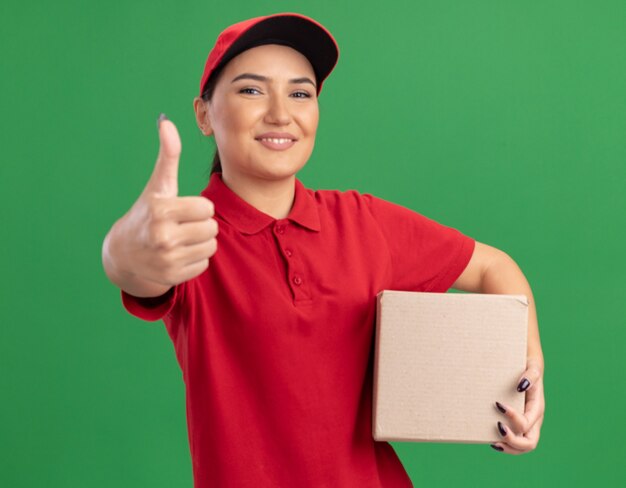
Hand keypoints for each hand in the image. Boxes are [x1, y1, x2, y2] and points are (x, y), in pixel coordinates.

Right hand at [102, 115, 217, 295]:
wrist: (123, 255)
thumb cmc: (147, 214)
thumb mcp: (157, 186)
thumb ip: (168, 156)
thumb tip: (166, 121)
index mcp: (161, 210)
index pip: (207, 208)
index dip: (198, 209)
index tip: (182, 210)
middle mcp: (162, 236)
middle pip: (212, 228)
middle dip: (201, 225)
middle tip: (182, 226)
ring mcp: (167, 258)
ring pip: (211, 247)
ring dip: (201, 243)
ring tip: (181, 239)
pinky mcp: (172, 276)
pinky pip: (204, 264)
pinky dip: (195, 260)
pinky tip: (178, 255)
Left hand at [491, 358, 544, 453]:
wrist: (527, 367)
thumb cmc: (528, 368)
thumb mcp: (532, 368)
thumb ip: (530, 375)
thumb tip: (520, 386)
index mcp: (537, 409)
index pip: (526, 423)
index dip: (513, 418)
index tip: (498, 404)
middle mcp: (534, 420)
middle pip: (529, 443)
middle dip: (513, 441)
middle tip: (498, 429)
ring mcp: (527, 424)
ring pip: (523, 446)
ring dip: (509, 448)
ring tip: (494, 442)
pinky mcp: (518, 424)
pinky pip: (515, 442)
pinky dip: (506, 444)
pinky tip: (492, 440)